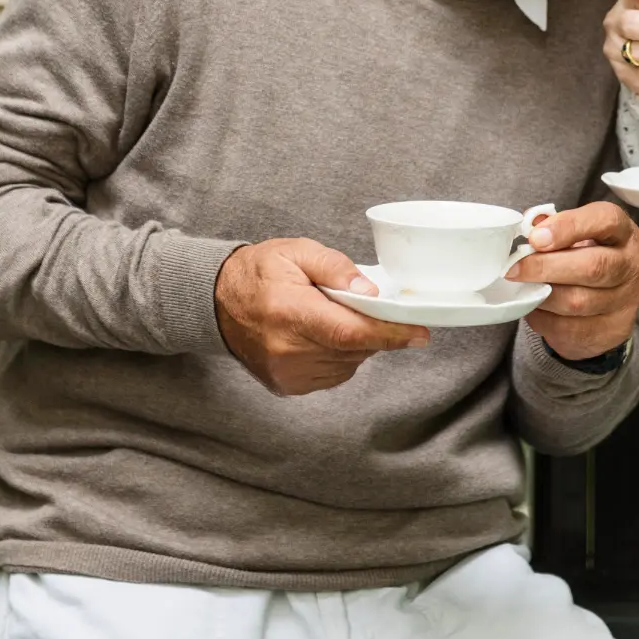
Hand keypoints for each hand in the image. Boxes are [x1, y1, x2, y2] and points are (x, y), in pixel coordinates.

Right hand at [215, 238, 428, 395]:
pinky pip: (334, 373)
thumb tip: (370, 292)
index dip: (390, 334)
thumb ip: (336, 267)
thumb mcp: (297, 251)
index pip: (350, 331)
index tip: (420, 334)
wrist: (217, 302)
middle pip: (355, 348)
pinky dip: (340, 355)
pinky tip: (324, 334)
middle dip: (373, 329)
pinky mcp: (287, 386)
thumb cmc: (259, 272)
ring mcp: (286, 373)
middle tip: (368, 306)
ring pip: (349, 363)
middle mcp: (287, 350)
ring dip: (356, 342)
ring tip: (333, 316)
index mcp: (289, 312)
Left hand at [505, 202, 638, 359]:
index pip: (605, 221)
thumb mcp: (575, 234)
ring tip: (523, 287)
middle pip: (593, 266)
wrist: (607, 302)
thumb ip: (553, 226)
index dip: (568, 226)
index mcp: (623, 232)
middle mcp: (632, 265)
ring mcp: (626, 301)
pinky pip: (570, 328)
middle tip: (514, 268)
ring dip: (542, 295)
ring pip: (578, 301)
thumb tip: (529, 225)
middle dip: (546, 266)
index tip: (535, 237)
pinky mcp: (613, 331)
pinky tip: (535, 306)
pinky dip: (544, 318)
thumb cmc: (585, 256)